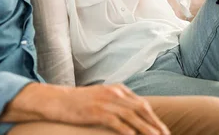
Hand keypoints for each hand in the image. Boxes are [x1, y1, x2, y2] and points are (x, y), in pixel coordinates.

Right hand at [50, 84, 169, 134]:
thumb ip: (116, 102)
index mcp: (116, 89)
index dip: (154, 117)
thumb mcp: (100, 97)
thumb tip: (132, 114)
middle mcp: (113, 93)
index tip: (162, 129)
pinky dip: (127, 130)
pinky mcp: (96, 111)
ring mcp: (105, 101)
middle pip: (141, 109)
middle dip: (155, 123)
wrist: (56, 100)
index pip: (141, 104)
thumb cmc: (78, 102)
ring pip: (132, 116)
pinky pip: (116, 121)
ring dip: (146, 129)